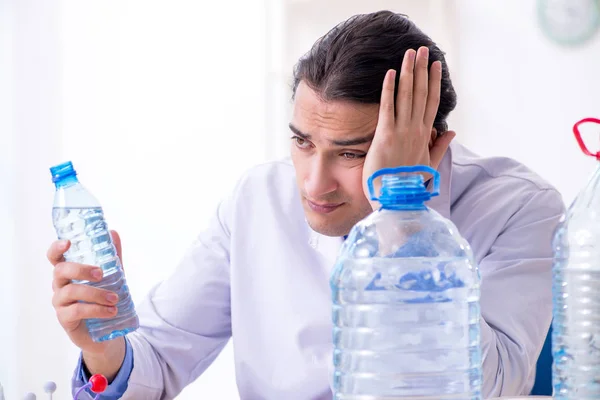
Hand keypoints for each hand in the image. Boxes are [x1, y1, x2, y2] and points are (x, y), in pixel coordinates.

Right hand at [47, 230, 123, 354]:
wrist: (106, 331)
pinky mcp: (65, 319)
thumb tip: (113, 233)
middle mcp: (60, 285)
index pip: (54, 257)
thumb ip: (112, 257)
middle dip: (81, 269)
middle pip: (60, 270)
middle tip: (102, 274)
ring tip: (115, 299)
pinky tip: (111, 311)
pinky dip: (97, 309)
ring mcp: (60, 302)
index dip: (56, 248)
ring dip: (96, 293)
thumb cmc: (103, 298)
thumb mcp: (111, 276)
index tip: (68, 242)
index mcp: (68, 272)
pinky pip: (77, 311)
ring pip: (71, 291)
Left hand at [363, 46, 455, 207]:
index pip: (432, 103)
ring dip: (409, 73)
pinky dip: (390, 90)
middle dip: (422, 70)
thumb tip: (451, 131)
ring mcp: (401, 132)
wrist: (396, 200)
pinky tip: (391, 74)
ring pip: (407, 96)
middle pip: (422, 94)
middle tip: (422, 49)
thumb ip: (440, 147)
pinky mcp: (385, 135)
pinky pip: (388, 108)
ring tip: (410, 53)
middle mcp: (416, 130)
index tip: (435, 65)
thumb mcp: (428, 166)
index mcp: (425, 136)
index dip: (434, 82)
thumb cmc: (408, 184)